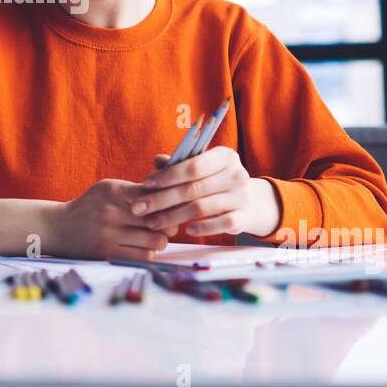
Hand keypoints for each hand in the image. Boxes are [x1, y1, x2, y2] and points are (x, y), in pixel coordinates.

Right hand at [49, 178, 171, 260]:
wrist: (61, 228)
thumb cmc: (92, 206)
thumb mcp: (109, 188)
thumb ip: (136, 190)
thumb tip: (171, 195)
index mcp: (113, 190)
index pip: (153, 194)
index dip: (167, 202)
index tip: (168, 206)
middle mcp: (111, 211)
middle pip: (159, 219)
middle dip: (168, 223)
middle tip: (167, 225)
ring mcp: (109, 234)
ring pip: (156, 240)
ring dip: (160, 240)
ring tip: (155, 237)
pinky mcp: (109, 253)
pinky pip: (144, 256)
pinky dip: (149, 253)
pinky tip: (143, 247)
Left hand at [129, 147, 280, 237]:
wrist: (247, 200)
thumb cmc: (213, 180)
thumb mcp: (199, 168)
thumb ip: (177, 164)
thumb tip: (157, 161)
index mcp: (225, 156)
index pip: (193, 166)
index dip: (167, 176)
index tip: (145, 184)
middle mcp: (237, 174)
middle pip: (193, 189)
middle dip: (162, 200)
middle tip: (139, 209)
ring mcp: (242, 197)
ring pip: (202, 208)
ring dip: (173, 216)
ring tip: (153, 223)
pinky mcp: (243, 217)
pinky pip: (221, 224)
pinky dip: (203, 228)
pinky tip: (186, 229)